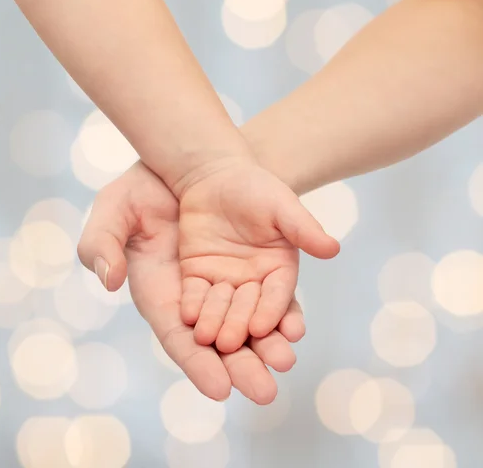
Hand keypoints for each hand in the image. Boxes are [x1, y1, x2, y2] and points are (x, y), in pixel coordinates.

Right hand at [78, 162, 307, 403]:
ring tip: (285, 358)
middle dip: (241, 365)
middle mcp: (195, 295)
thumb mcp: (113, 208)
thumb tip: (109, 281)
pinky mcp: (252, 263)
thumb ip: (101, 244)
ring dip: (266, 342)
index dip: (197, 363)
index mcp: (160, 292)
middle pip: (219, 341)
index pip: (178, 337)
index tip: (220, 388)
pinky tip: (294, 324)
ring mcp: (225, 280)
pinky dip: (280, 310)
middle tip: (264, 390)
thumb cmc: (142, 187)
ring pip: (248, 321)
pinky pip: (268, 293)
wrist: (184, 160)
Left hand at [177, 159, 339, 353]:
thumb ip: (303, 228)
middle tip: (232, 345)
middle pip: (249, 309)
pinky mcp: (197, 274)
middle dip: (241, 327)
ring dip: (215, 323)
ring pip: (221, 307)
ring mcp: (224, 280)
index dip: (272, 311)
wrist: (216, 176)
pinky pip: (194, 294)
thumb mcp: (282, 205)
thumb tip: (333, 248)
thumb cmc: (256, 188)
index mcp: (279, 268)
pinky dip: (192, 306)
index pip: (277, 294)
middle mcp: (253, 281)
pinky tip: (187, 317)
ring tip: (208, 339)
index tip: (264, 328)